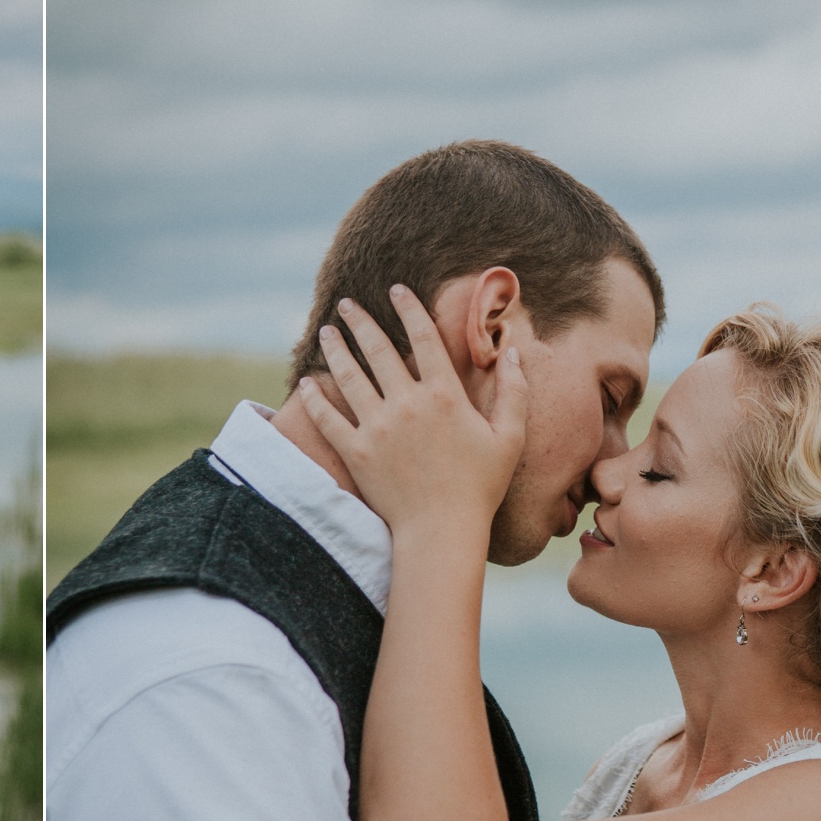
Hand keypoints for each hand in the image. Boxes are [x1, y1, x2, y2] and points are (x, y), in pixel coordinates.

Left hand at [297, 289, 525, 545]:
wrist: (442, 530)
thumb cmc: (480, 486)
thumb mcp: (509, 437)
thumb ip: (514, 391)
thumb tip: (512, 350)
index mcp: (444, 395)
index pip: (423, 337)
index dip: (409, 308)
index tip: (396, 289)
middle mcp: (407, 404)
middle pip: (377, 350)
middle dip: (361, 321)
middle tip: (347, 303)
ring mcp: (377, 428)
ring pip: (348, 377)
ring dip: (335, 350)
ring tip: (327, 331)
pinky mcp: (356, 453)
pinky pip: (328, 419)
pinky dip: (314, 399)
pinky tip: (305, 383)